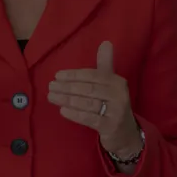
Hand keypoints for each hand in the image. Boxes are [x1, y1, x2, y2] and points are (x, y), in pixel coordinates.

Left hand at [48, 41, 141, 158]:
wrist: (126, 134)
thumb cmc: (113, 106)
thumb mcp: (110, 85)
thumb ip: (105, 65)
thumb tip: (105, 42)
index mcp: (117, 82)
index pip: (92, 75)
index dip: (74, 75)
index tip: (57, 75)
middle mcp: (118, 95)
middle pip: (88, 89)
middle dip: (67, 87)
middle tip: (51, 87)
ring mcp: (115, 112)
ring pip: (87, 103)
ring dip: (67, 99)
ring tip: (52, 97)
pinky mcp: (110, 126)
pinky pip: (89, 118)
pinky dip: (74, 114)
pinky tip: (62, 110)